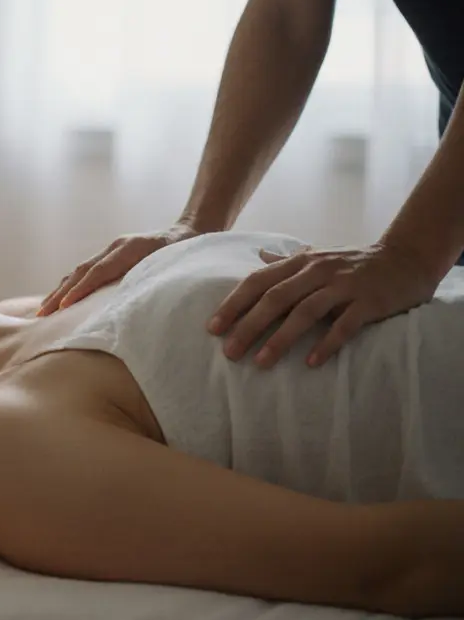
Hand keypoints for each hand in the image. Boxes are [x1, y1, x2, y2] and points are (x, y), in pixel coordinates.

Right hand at [37, 224, 200, 315]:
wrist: (189, 230)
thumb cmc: (186, 253)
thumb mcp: (173, 266)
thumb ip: (152, 280)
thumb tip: (133, 304)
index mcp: (129, 248)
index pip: (98, 271)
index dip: (80, 289)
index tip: (64, 306)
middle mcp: (115, 246)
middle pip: (81, 271)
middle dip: (60, 293)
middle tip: (43, 313)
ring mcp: (111, 249)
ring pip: (79, 270)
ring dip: (61, 290)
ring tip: (44, 309)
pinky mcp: (111, 255)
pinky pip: (86, 271)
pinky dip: (71, 285)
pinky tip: (61, 298)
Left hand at [207, 243, 440, 368]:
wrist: (407, 257)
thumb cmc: (354, 263)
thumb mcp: (318, 257)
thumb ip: (287, 261)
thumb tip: (257, 257)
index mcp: (301, 263)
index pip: (258, 282)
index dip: (233, 304)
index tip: (212, 328)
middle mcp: (318, 271)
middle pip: (275, 299)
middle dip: (248, 326)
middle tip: (229, 352)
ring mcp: (344, 286)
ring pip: (305, 312)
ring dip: (281, 338)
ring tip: (260, 362)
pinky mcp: (369, 302)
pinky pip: (345, 325)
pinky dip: (327, 343)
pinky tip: (312, 363)